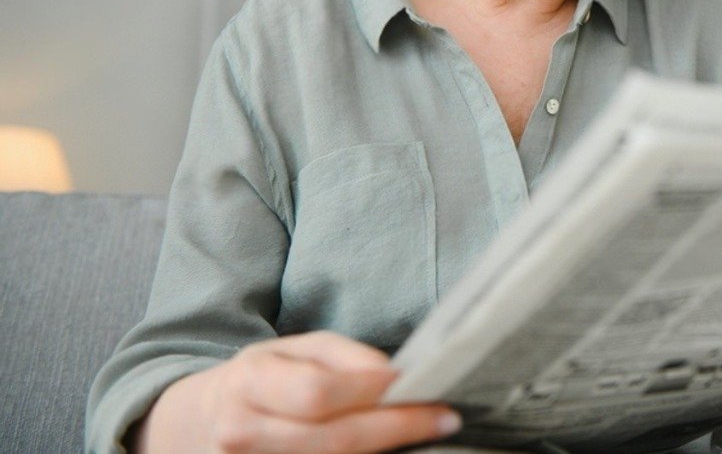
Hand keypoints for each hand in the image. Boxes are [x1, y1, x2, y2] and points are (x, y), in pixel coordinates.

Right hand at [135, 331, 460, 453]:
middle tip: (445, 419)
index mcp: (250, 383)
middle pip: (332, 440)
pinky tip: (390, 451)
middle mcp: (242, 434)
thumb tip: (394, 377)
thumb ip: (346, 357)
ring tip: (427, 433)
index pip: (319, 393)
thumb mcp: (297, 348)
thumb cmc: (266, 377)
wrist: (206, 422)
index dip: (373, 392)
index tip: (419, 385)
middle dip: (396, 428)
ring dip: (386, 451)